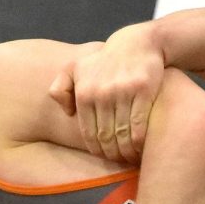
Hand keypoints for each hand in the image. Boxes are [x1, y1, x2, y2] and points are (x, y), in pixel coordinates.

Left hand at [48, 23, 163, 163]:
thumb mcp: (76, 68)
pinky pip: (139, 126)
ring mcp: (123, 92)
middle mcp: (101, 93)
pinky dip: (139, 142)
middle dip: (112, 154)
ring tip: (129, 158)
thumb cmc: (104, 62)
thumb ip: (61, 88)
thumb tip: (67, 112)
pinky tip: (141, 148)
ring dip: (126, 152)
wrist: (138, 43)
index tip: (104, 156)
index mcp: (84, 92)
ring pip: (122, 135)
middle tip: (118, 160)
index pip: (88, 133)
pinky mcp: (143, 90)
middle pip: (105, 137)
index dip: (97, 150)